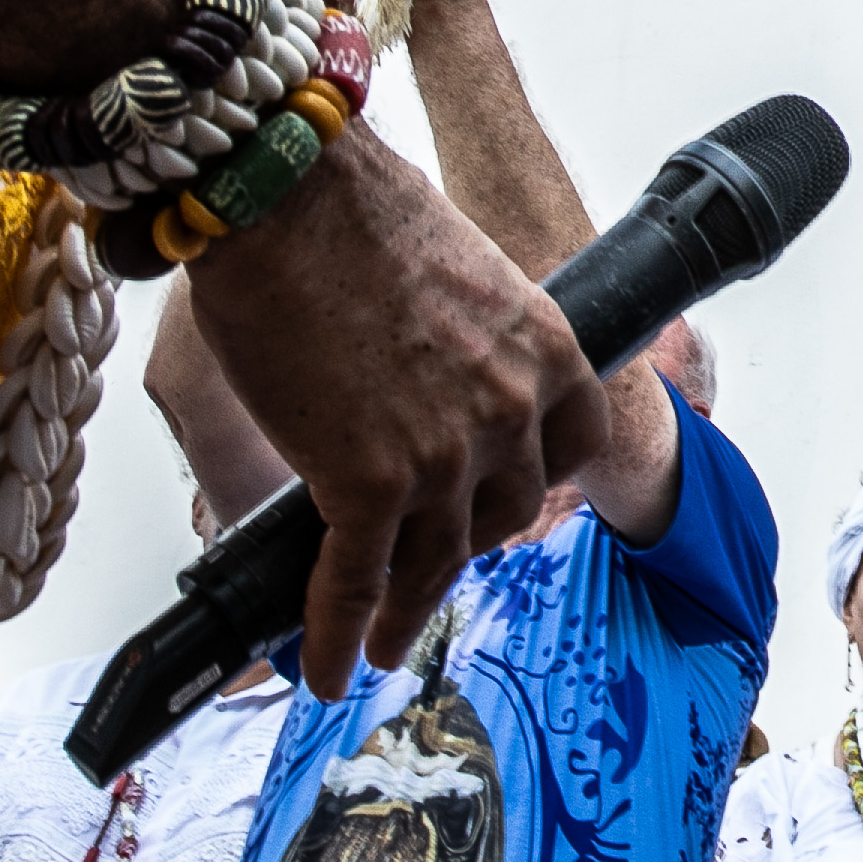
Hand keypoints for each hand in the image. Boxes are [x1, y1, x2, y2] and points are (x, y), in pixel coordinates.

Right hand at [186, 133, 611, 694]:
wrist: (288, 195)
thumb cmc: (352, 215)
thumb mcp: (455, 279)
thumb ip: (457, 354)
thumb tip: (415, 397)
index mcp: (546, 349)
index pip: (574, 446)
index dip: (535, 480)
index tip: (502, 500)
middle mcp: (511, 410)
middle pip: (504, 514)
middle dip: (465, 544)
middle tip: (429, 569)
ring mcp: (444, 455)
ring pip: (434, 562)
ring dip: (405, 614)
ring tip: (384, 644)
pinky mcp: (369, 483)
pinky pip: (357, 581)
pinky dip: (339, 633)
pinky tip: (326, 667)